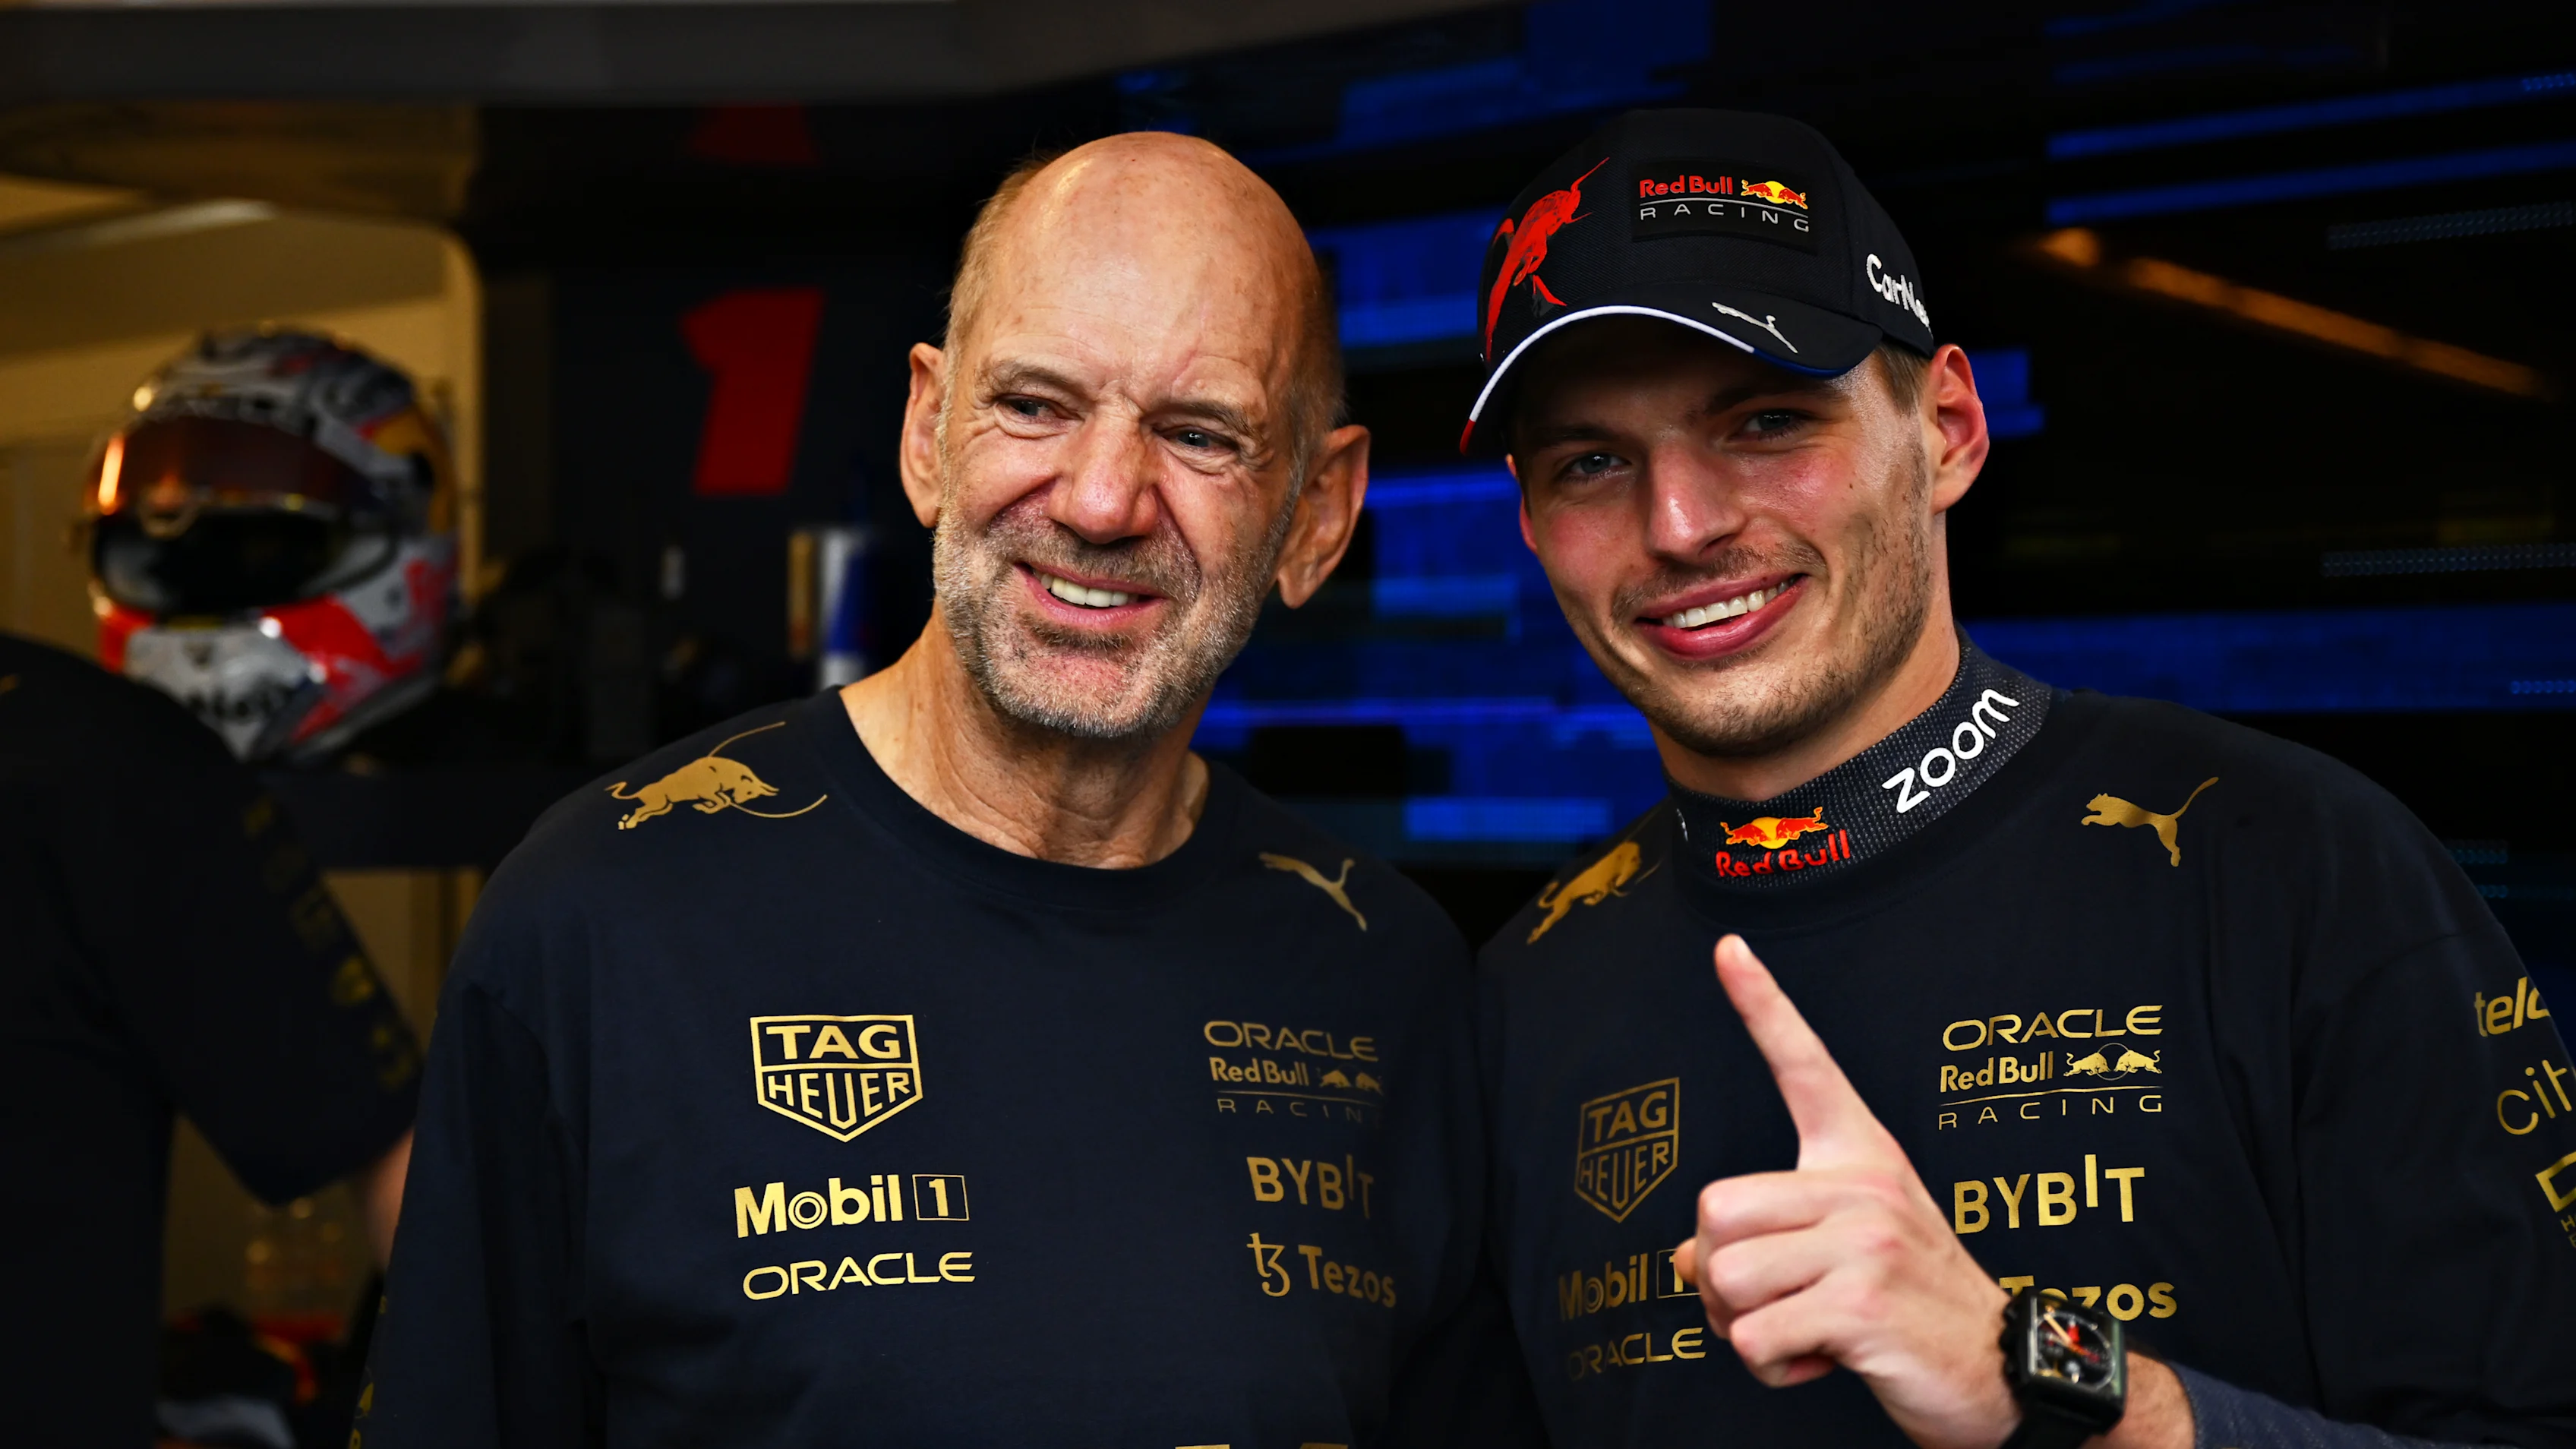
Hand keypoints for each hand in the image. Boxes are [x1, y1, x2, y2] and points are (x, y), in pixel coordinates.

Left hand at [1672, 936, 2017, 1448]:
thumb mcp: (1844, 1252)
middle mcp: (1864, 1185)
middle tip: (1774, 1302)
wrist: (2004, 1373)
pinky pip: (1755, 1335)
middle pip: (1715, 1210)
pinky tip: (1823, 1360)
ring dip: (1743, 1326)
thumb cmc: (1911, 1307)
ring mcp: (1866, 1241)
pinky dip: (1771, 1366)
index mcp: (1859, 1158)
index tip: (1728, 947)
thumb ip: (1768, 1236)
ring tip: (1802, 1331)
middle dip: (1721, 1274)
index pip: (1804, 1065)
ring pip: (1726, 1276)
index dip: (1762, 1005)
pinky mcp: (1863, 1303)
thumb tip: (1688, 1259)